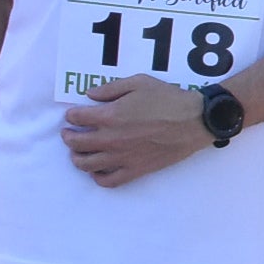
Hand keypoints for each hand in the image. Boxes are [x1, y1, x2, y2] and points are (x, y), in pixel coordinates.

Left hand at [59, 75, 210, 186]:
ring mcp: (121, 157)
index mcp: (109, 116)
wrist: (195, 121)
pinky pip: (107, 180)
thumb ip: (110, 88)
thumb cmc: (168, 99)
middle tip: (69, 132)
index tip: (74, 114)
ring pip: (86, 164)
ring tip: (79, 152)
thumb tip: (90, 95)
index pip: (76, 117)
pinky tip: (97, 169)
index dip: (72, 114)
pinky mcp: (135, 170)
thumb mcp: (139, 82)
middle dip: (68, 136)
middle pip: (76, 142)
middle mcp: (110, 139)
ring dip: (77, 157)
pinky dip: (97, 176)